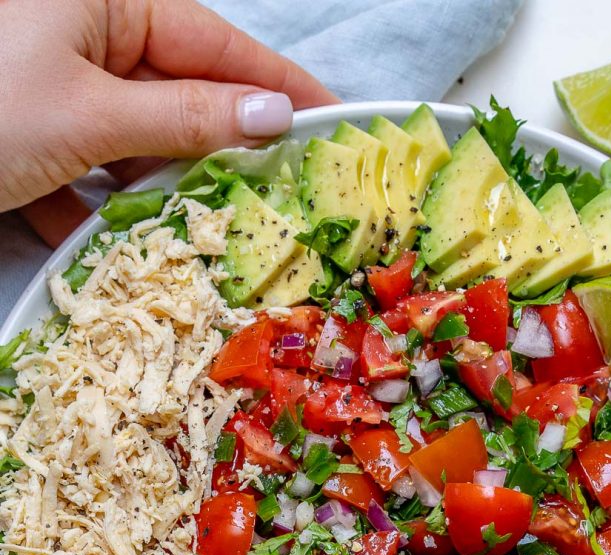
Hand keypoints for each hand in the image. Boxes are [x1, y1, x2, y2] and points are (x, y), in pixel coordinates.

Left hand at [1, 0, 335, 244]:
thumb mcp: (89, 113)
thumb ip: (186, 116)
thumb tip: (271, 116)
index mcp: (110, 2)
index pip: (223, 48)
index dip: (283, 90)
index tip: (339, 123)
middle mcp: (88, 36)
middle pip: (183, 100)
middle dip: (219, 157)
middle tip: (277, 207)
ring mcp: (57, 88)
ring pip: (136, 146)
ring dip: (152, 195)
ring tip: (188, 237)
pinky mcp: (32, 135)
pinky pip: (86, 171)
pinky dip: (90, 208)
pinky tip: (90, 235)